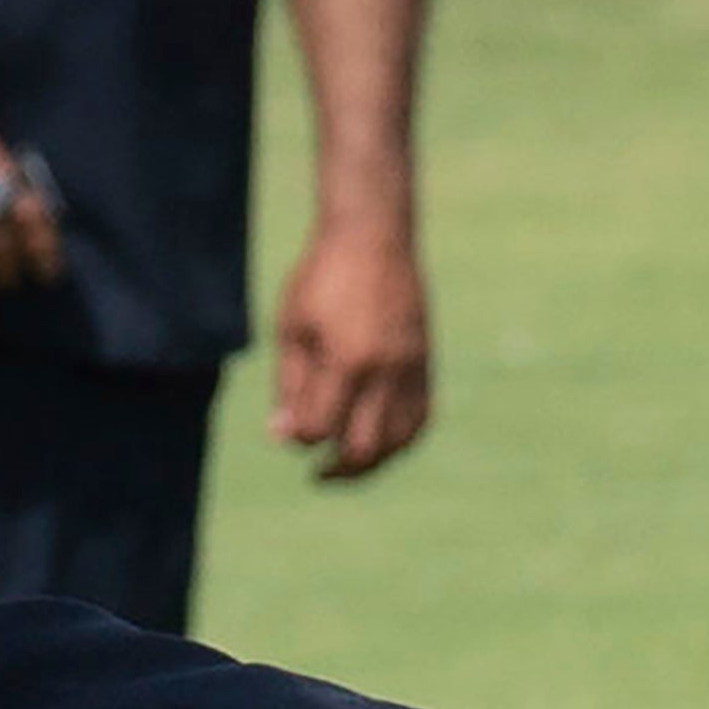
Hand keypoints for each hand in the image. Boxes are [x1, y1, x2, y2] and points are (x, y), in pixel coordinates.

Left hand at [267, 219, 431, 479]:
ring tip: (346, 463)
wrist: (373, 235)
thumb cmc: (321, 278)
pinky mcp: (425, 364)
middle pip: (363, 449)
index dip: (301, 438)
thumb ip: (288, 386)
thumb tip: (283, 437)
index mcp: (345, 361)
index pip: (321, 429)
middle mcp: (384, 371)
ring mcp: (411, 369)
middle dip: (337, 469)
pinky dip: (398, 441)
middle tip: (319, 473)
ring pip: (397, 442)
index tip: (290, 429)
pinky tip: (377, 442)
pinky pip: (419, 421)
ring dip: (370, 462)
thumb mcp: (292, 328)